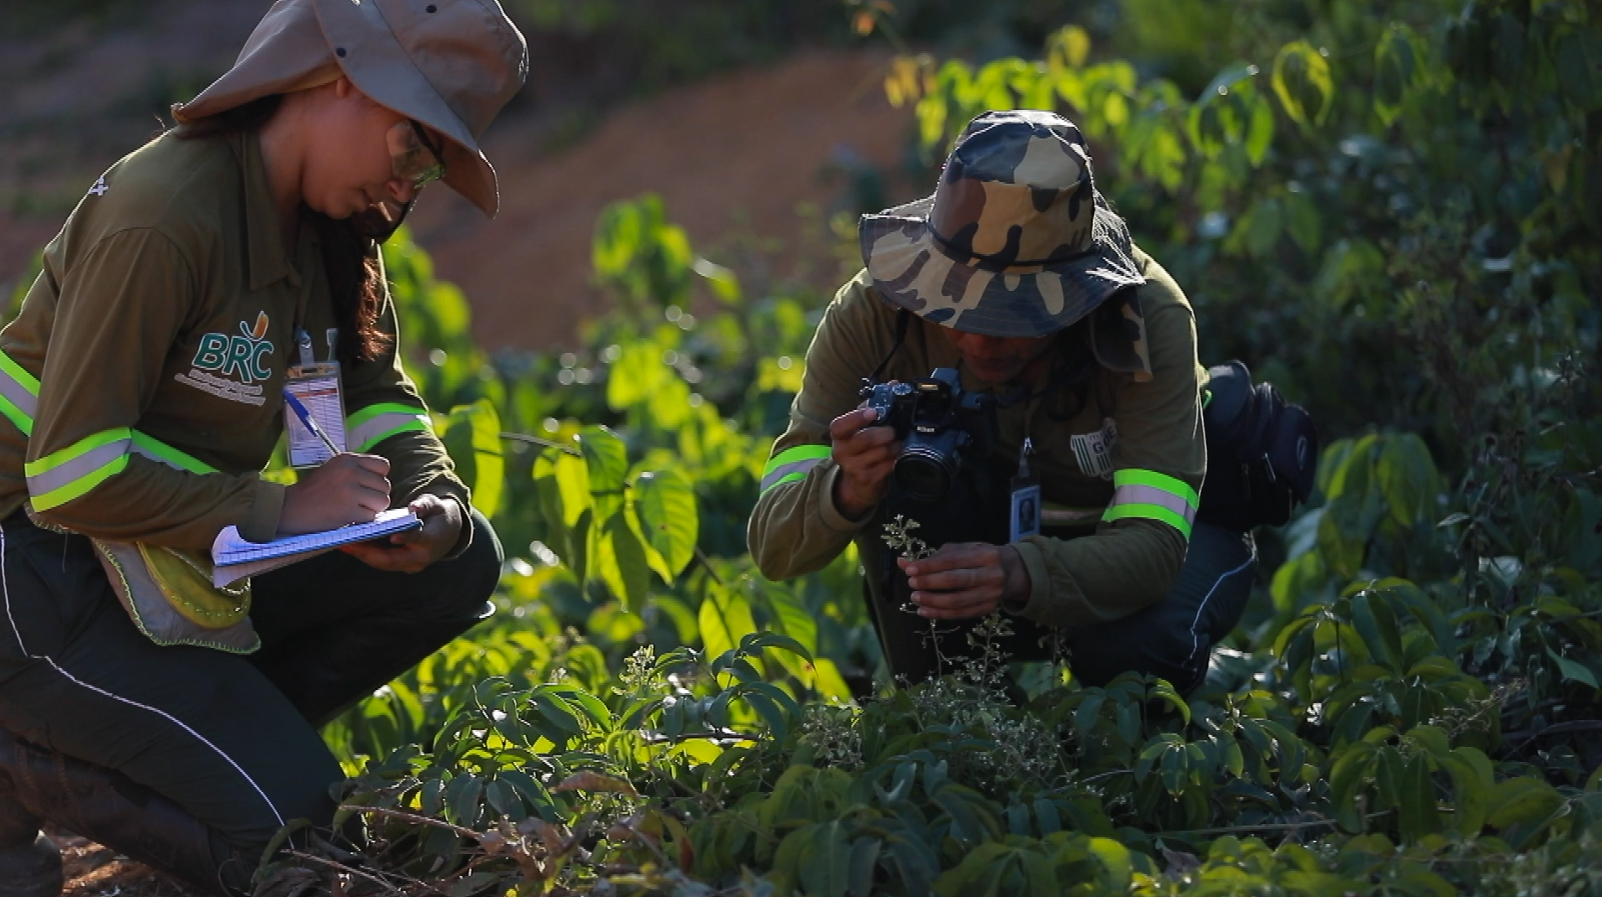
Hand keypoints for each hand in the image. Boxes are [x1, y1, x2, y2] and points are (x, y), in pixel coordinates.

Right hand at [278, 453, 390, 533]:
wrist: (288, 508)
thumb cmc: (313, 492)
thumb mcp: (334, 470)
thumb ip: (358, 470)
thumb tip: (384, 481)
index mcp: (347, 459)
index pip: (383, 466)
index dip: (378, 479)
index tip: (366, 487)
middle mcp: (350, 472)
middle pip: (385, 486)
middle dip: (375, 496)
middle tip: (358, 502)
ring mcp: (349, 491)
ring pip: (382, 501)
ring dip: (372, 509)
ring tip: (354, 509)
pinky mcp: (348, 511)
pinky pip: (371, 517)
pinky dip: (362, 521)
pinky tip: (347, 517)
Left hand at [341, 494, 463, 572]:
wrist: (446, 534)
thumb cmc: (438, 515)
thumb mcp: (436, 505)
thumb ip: (425, 505)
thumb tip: (414, 507)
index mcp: (432, 542)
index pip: (418, 541)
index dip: (406, 539)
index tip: (393, 536)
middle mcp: (420, 558)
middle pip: (392, 559)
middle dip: (368, 552)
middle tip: (348, 542)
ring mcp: (409, 565)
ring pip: (382, 562)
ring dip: (361, 554)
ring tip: (342, 543)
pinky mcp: (399, 565)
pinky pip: (380, 561)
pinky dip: (364, 553)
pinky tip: (349, 544)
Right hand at [829, 406, 901, 518]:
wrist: (857, 480)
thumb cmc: (860, 448)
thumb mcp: (861, 427)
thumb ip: (874, 405)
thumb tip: (894, 384)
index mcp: (839, 435)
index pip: (840, 426)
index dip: (856, 418)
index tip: (873, 412)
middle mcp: (841, 451)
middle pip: (866, 438)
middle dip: (885, 433)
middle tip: (893, 431)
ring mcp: (852, 467)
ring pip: (881, 452)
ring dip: (894, 446)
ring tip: (896, 443)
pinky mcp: (865, 479)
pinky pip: (887, 466)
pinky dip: (895, 459)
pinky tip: (895, 456)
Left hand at [897, 542, 1031, 618]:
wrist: (1012, 572)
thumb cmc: (981, 558)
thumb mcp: (962, 551)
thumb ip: (934, 557)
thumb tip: (903, 562)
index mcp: (984, 554)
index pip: (952, 560)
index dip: (929, 565)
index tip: (910, 569)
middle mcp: (990, 574)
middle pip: (955, 580)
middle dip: (930, 583)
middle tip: (912, 584)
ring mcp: (991, 594)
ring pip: (957, 601)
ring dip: (932, 601)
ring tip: (915, 598)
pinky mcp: (988, 609)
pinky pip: (960, 614)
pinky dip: (940, 614)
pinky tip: (924, 611)